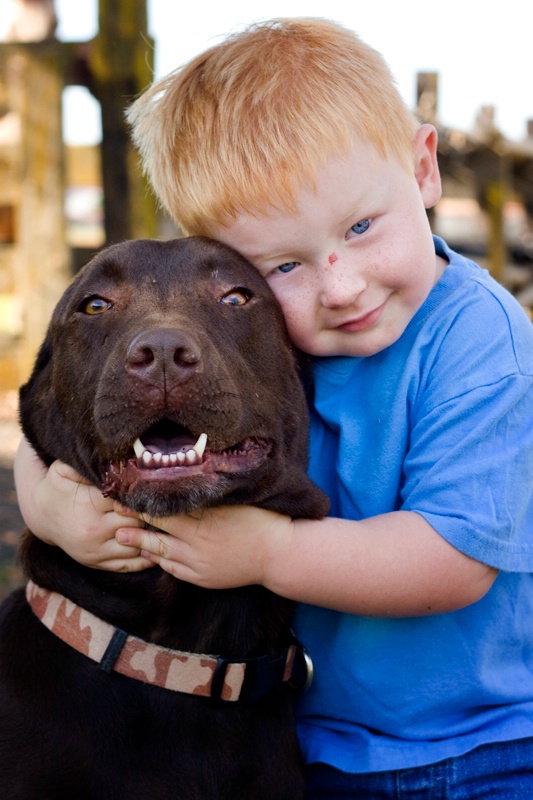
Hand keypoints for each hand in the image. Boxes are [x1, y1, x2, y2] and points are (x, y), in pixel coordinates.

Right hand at [14, 437, 153, 571]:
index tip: (155, 489)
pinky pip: (128, 564)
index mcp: (88, 506)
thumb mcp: (64, 470)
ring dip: (151, 537)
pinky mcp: (97, 563)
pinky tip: (155, 544)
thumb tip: (111, 455)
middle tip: (167, 506)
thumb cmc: (58, 487)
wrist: (41, 515)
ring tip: (166, 525)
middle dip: (151, 515)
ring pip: (136, 546)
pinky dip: (145, 557)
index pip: (127, 501)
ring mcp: (96, 551)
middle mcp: (93, 531)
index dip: (142, 496)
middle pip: (136, 523)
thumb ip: (87, 463)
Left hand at [116, 505, 293, 588]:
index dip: (145, 499)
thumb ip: (211, 492)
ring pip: (161, 552)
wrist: (279, 555)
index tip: (129, 490)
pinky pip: (174, 569)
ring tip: (121, 536)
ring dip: (140, 542)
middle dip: (135, 519)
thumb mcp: (237, 499)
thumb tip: (188, 477)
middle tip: (114, 510)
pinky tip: (150, 554)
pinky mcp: (202, 577)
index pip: (166, 507)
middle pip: (158, 528)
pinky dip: (160, 560)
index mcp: (205, 518)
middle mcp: (197, 540)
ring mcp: (198, 562)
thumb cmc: (262, 519)